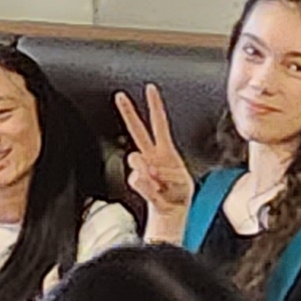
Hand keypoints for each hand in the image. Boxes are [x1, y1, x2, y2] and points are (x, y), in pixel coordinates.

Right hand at [116, 85, 195, 223]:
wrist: (171, 212)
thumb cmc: (177, 194)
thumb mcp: (181, 180)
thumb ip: (166, 171)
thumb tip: (150, 170)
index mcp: (164, 150)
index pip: (158, 123)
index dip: (155, 106)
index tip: (150, 88)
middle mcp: (151, 156)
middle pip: (136, 130)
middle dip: (128, 112)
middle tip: (119, 96)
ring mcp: (143, 169)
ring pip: (135, 158)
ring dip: (149, 171)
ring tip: (161, 184)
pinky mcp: (139, 182)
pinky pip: (137, 179)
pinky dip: (148, 187)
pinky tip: (156, 192)